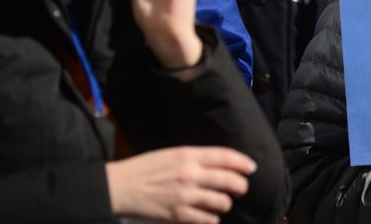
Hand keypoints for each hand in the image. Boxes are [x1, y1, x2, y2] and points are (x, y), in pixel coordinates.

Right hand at [106, 146, 255, 223]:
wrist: (119, 187)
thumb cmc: (145, 168)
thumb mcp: (171, 154)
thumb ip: (195, 158)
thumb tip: (220, 163)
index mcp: (188, 155)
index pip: (225, 156)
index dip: (242, 162)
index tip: (251, 167)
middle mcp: (190, 174)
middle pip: (229, 180)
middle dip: (241, 186)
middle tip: (242, 189)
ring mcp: (185, 196)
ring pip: (222, 202)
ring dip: (225, 203)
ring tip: (221, 203)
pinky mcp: (178, 215)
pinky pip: (207, 219)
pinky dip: (212, 218)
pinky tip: (208, 215)